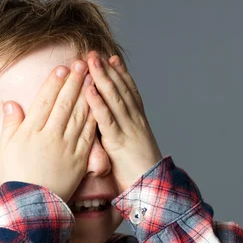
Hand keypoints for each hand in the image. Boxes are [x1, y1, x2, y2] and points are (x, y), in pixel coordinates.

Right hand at [0, 60, 96, 202]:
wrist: (31, 204)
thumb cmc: (15, 176)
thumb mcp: (5, 149)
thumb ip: (10, 124)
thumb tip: (10, 102)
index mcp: (30, 133)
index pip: (45, 102)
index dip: (54, 83)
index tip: (62, 68)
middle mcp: (49, 137)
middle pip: (64, 104)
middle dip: (74, 82)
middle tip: (81, 64)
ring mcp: (66, 148)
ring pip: (78, 116)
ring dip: (86, 94)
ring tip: (92, 77)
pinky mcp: (79, 160)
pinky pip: (88, 135)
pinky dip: (93, 118)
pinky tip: (98, 105)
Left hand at [84, 51, 162, 192]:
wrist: (153, 189)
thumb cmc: (138, 172)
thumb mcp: (129, 147)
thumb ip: (118, 134)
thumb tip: (104, 128)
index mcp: (138, 121)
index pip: (129, 92)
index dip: (120, 74)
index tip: (111, 58)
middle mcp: (135, 121)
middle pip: (121, 90)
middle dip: (107, 70)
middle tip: (94, 53)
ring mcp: (128, 130)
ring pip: (115, 99)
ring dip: (102, 78)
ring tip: (90, 62)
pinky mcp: (119, 142)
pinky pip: (107, 119)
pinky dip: (97, 103)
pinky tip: (89, 89)